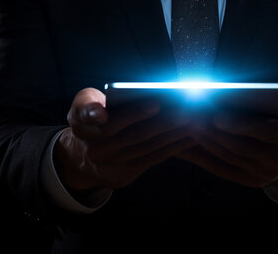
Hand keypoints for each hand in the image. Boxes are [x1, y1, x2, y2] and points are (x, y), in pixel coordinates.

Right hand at [53, 88, 195, 192]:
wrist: (82, 157)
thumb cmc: (92, 118)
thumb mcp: (84, 104)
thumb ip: (92, 102)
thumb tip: (113, 106)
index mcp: (82, 123)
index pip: (102, 118)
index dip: (129, 113)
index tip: (155, 104)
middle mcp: (94, 146)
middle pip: (134, 134)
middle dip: (165, 121)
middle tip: (188, 109)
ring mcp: (109, 164)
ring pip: (147, 147)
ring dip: (173, 134)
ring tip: (195, 120)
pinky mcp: (123, 175)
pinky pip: (152, 159)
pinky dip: (172, 147)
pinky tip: (189, 136)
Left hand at [177, 80, 277, 189]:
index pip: (266, 133)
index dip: (241, 125)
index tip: (217, 115)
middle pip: (240, 145)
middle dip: (212, 130)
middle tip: (189, 113)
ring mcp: (262, 174)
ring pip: (226, 156)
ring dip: (203, 140)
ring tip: (183, 122)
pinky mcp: (247, 180)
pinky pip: (219, 167)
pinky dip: (200, 156)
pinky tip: (184, 142)